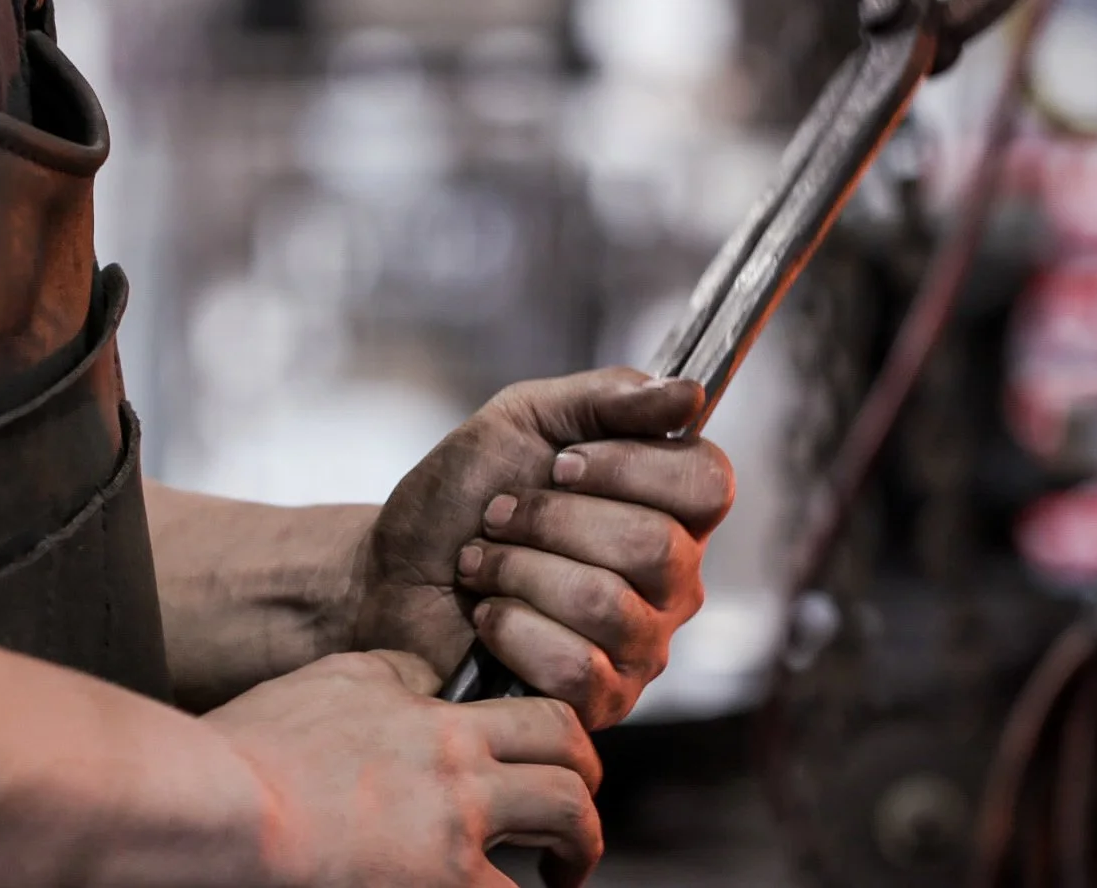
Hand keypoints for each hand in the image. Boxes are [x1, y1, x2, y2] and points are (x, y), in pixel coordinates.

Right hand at [207, 651, 602, 887]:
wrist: (221, 805)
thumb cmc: (260, 745)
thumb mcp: (336, 679)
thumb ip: (396, 673)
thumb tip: (428, 679)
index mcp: (442, 725)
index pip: (549, 719)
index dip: (571, 741)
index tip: (565, 761)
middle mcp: (462, 783)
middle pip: (571, 787)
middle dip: (584, 810)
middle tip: (573, 830)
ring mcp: (450, 846)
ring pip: (557, 850)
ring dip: (569, 863)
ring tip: (557, 877)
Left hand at [352, 369, 733, 728]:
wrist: (388, 573)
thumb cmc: (459, 499)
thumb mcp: (521, 420)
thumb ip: (607, 397)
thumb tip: (691, 394)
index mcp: (667, 507)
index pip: (709, 483)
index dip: (631, 467)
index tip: (561, 463)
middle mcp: (671, 581)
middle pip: (655, 546)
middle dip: (551, 520)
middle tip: (498, 514)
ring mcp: (641, 646)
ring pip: (608, 605)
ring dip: (519, 570)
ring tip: (480, 563)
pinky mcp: (600, 702)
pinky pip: (577, 667)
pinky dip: (511, 629)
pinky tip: (486, 616)